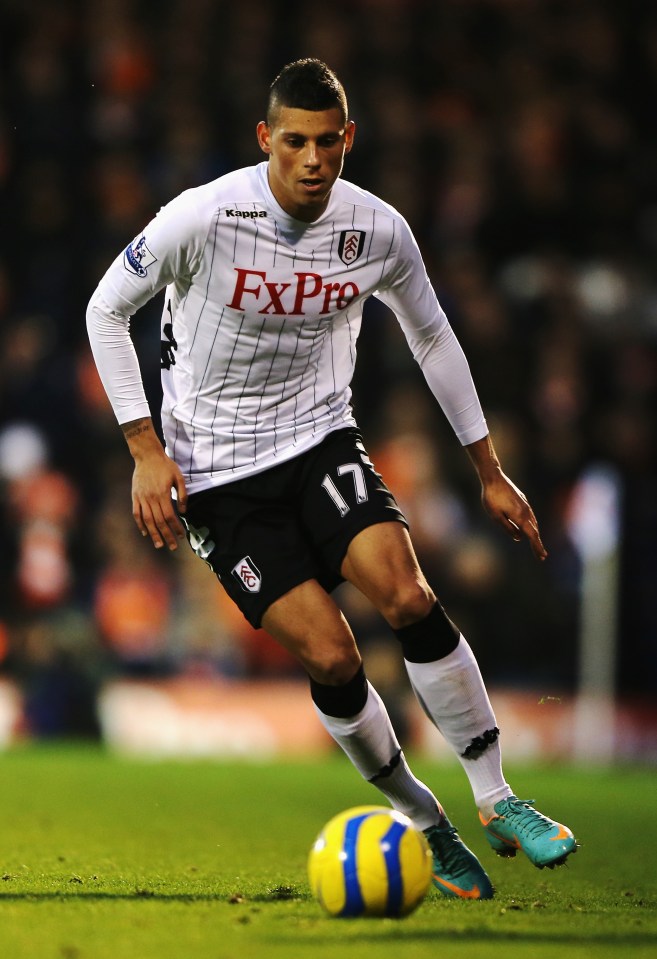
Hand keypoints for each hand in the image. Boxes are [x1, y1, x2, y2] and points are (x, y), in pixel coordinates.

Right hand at [122, 418, 187, 549]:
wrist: (147, 456)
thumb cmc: (165, 466)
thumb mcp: (179, 477)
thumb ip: (183, 494)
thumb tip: (183, 511)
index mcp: (163, 493)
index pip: (170, 516)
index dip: (175, 527)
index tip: (181, 536)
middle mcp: (151, 498)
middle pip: (159, 521)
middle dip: (166, 535)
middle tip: (172, 547)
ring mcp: (141, 498)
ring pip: (147, 520)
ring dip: (153, 534)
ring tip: (159, 545)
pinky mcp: (135, 496)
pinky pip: (136, 513)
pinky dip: (140, 524)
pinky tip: (145, 533)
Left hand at [480, 471, 546, 560]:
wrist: (494, 478)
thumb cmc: (491, 498)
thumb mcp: (496, 516)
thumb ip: (508, 528)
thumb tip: (518, 538)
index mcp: (520, 517)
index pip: (531, 536)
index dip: (536, 547)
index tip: (542, 557)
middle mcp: (526, 511)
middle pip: (535, 531)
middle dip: (537, 544)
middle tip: (541, 557)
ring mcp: (526, 505)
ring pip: (533, 523)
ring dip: (535, 534)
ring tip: (536, 545)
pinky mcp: (523, 500)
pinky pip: (530, 516)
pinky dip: (532, 525)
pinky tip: (530, 528)